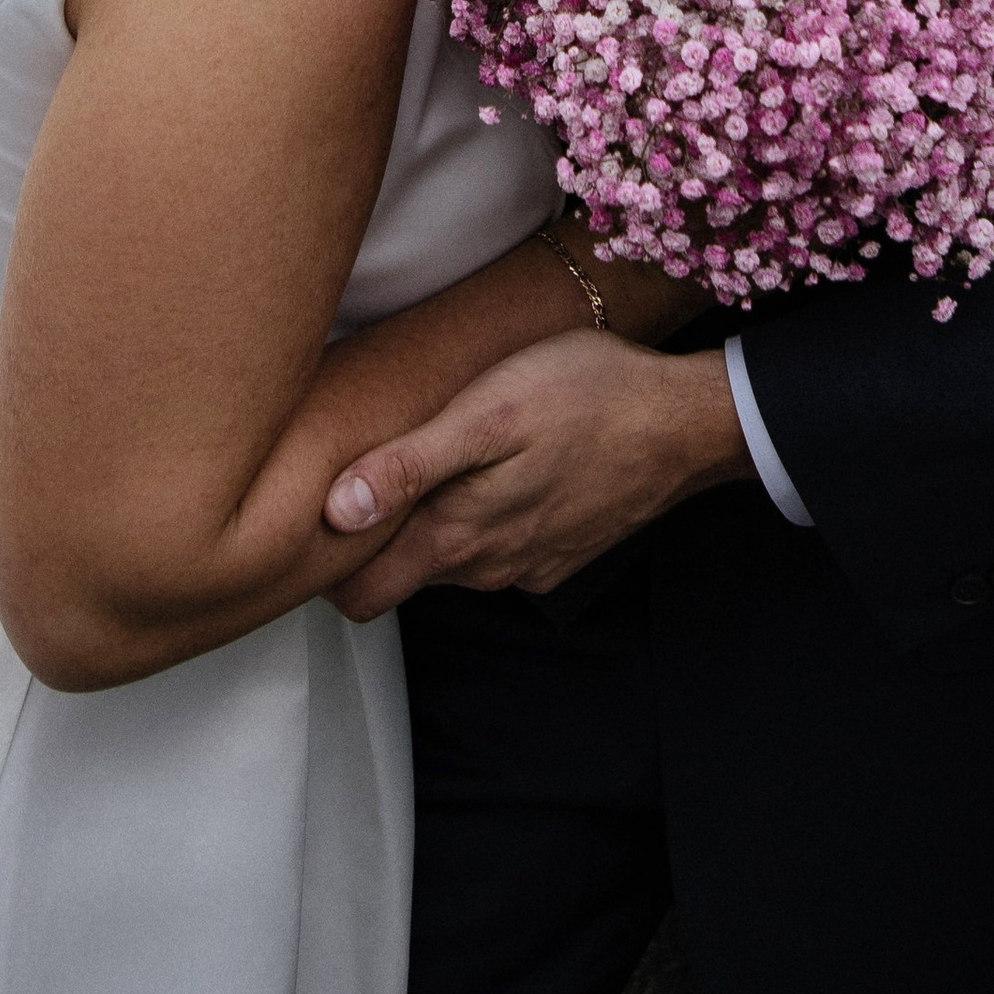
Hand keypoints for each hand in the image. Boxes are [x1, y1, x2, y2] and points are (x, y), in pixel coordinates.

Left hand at [320, 331, 751, 616]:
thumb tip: (334, 513)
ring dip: (436, 517)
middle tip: (365, 463)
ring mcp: (527, 566)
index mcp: (456, 537)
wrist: (683, 423)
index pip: (360, 597)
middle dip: (376, 536)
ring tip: (433, 449)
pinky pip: (500, 547)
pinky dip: (489, 515)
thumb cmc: (583, 396)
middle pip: (402, 574)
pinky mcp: (559, 553)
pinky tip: (502, 463)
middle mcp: (485, 569)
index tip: (311, 512)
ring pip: (452, 558)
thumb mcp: (488, 413)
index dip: (326, 565)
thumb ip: (410, 466)